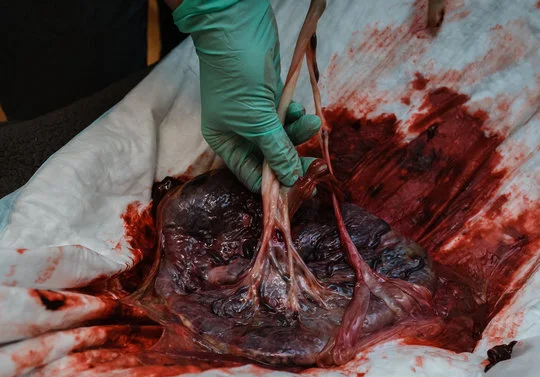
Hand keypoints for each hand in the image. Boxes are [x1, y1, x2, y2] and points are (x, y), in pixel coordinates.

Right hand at [174, 0, 319, 191]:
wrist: (237, 27)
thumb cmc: (237, 76)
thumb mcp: (257, 120)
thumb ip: (275, 150)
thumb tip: (290, 178)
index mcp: (225, 141)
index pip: (250, 174)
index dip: (274, 183)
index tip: (300, 187)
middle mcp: (238, 131)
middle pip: (269, 158)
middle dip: (291, 160)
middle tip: (315, 166)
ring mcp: (254, 114)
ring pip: (281, 137)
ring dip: (298, 134)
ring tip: (312, 124)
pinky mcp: (269, 97)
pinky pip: (286, 118)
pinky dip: (296, 117)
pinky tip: (302, 111)